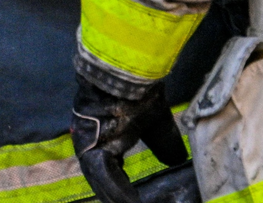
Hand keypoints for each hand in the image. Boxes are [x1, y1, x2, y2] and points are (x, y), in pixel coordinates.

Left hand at [72, 74, 186, 202]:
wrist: (126, 72)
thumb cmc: (139, 91)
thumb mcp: (156, 122)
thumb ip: (164, 142)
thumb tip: (176, 160)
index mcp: (104, 135)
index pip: (108, 167)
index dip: (118, 185)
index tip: (133, 199)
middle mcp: (91, 140)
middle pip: (100, 176)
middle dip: (113, 194)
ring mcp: (87, 141)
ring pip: (99, 178)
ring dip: (113, 195)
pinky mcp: (89, 143)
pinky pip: (102, 173)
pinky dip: (115, 189)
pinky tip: (127, 201)